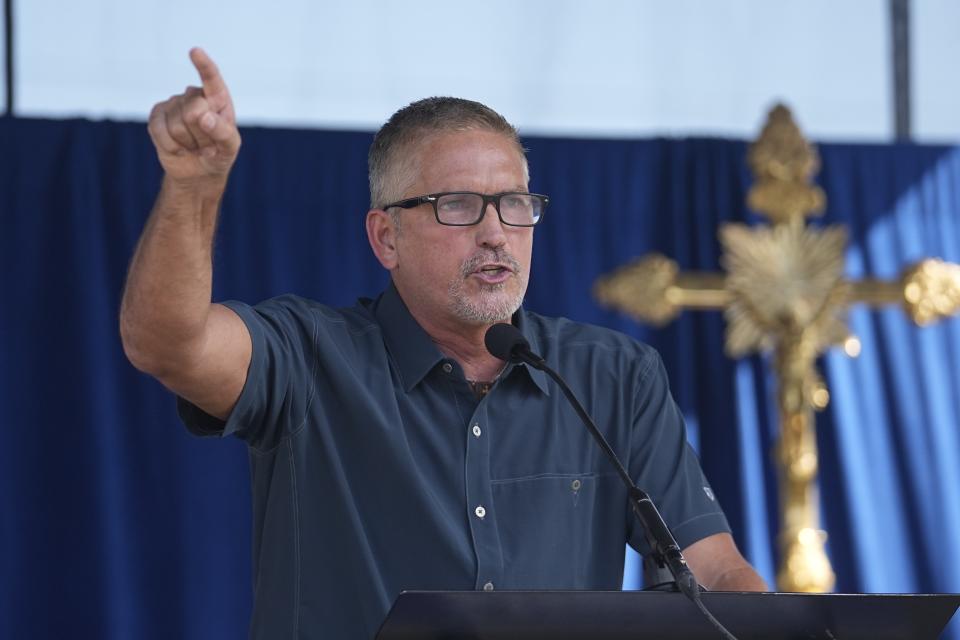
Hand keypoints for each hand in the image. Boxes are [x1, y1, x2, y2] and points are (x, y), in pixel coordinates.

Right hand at [147, 48, 240, 185]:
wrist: (198, 172)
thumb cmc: (219, 154)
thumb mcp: (229, 147)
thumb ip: (223, 132)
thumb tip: (203, 115)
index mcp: (217, 98)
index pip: (211, 79)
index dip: (203, 65)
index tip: (195, 51)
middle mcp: (194, 96)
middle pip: (194, 113)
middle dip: (202, 136)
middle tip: (207, 145)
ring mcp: (174, 104)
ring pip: (177, 126)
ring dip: (188, 144)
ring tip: (194, 146)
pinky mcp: (157, 115)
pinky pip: (159, 130)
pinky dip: (172, 146)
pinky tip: (179, 148)